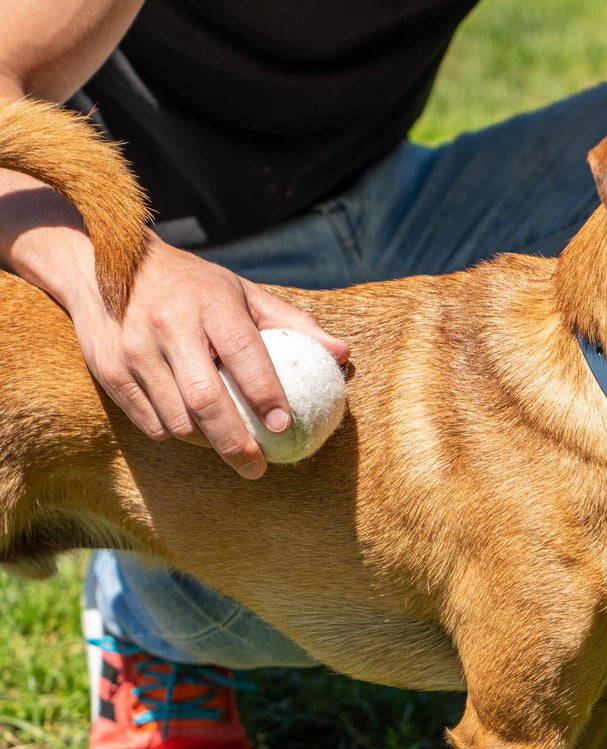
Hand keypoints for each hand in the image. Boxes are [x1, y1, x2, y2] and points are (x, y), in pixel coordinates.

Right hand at [69, 235, 349, 478]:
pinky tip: (193, 429)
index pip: (244, 353)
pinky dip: (176, 433)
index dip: (265, 393)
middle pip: (205, 399)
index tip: (284, 426)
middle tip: (258, 467)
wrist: (105, 264)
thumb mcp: (244, 293)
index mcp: (211, 302)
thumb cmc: (195, 287)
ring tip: (230, 446)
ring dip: (206, 442)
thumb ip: (293, 324)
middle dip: (234, 442)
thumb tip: (343, 355)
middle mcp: (170, 324)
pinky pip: (150, 422)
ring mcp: (135, 348)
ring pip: (176, 419)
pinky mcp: (108, 368)